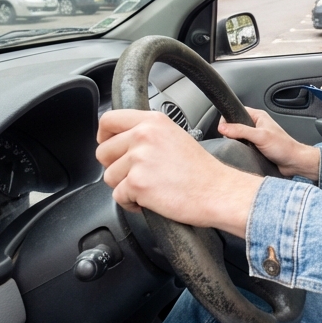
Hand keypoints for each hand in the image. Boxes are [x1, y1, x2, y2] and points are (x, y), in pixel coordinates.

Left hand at [97, 109, 260, 235]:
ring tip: (148, 187)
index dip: (103, 136)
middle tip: (135, 174)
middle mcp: (143, 135)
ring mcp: (139, 159)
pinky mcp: (137, 183)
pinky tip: (150, 199)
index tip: (109, 145)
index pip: (108, 120)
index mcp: (153, 121)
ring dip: (124, 186)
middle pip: (103, 151)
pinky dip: (131, 203)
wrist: (218, 191)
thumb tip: (121, 140)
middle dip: (114, 167)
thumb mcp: (175, 136)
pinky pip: (118, 196)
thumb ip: (148, 133)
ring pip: (109, 176)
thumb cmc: (202, 170)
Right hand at [218, 106, 320, 180]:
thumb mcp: (260, 136)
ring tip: (241, 149)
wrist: (294, 163)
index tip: (224, 129)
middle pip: (234, 126)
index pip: (236, 112)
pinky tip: (243, 155)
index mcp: (258, 116)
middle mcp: (256, 125)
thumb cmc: (284, 147)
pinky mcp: (255, 148)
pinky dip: (241, 151)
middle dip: (231, 134)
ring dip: (236, 144)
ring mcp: (255, 137)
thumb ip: (241, 131)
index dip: (228, 119)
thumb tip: (222, 127)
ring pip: (237, 138)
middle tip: (235, 141)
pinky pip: (242, 148)